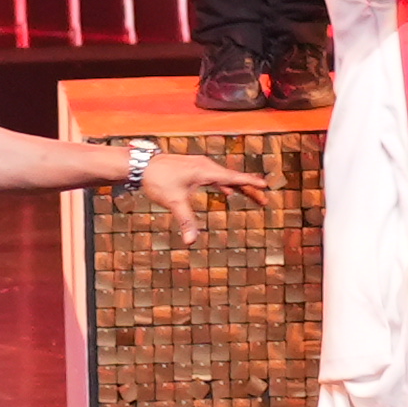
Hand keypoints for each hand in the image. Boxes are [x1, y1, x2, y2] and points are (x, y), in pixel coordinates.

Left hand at [131, 142, 262, 233]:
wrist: (141, 165)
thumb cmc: (157, 180)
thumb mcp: (174, 202)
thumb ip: (186, 221)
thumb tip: (190, 241)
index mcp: (205, 171)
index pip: (233, 178)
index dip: (250, 183)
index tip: (265, 186)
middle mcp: (206, 166)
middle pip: (233, 178)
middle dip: (249, 189)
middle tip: (264, 200)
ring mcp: (200, 166)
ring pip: (224, 177)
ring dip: (238, 187)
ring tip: (252, 196)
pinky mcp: (193, 169)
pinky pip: (215, 177)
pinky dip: (224, 185)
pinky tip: (227, 193)